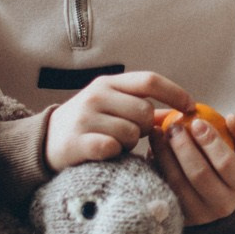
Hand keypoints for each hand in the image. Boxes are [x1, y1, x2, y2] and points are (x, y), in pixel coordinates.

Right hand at [46, 70, 193, 170]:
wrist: (44, 142)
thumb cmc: (87, 123)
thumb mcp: (111, 105)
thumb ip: (142, 105)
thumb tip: (181, 110)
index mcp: (108, 83)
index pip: (150, 80)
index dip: (175, 92)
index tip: (190, 107)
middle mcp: (96, 95)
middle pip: (144, 111)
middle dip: (145, 128)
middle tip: (132, 135)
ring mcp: (85, 118)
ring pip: (131, 133)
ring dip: (129, 144)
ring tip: (114, 144)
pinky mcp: (77, 141)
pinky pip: (112, 148)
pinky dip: (115, 153)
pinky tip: (106, 152)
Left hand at [149, 107, 234, 224]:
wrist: (216, 198)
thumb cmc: (229, 166)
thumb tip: (231, 118)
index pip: (226, 163)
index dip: (210, 141)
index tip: (196, 121)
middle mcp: (222, 205)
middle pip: (199, 174)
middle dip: (183, 147)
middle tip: (173, 126)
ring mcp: (199, 214)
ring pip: (178, 183)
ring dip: (165, 155)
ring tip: (158, 133)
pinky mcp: (179, 215)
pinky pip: (164, 188)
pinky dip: (156, 167)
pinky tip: (152, 149)